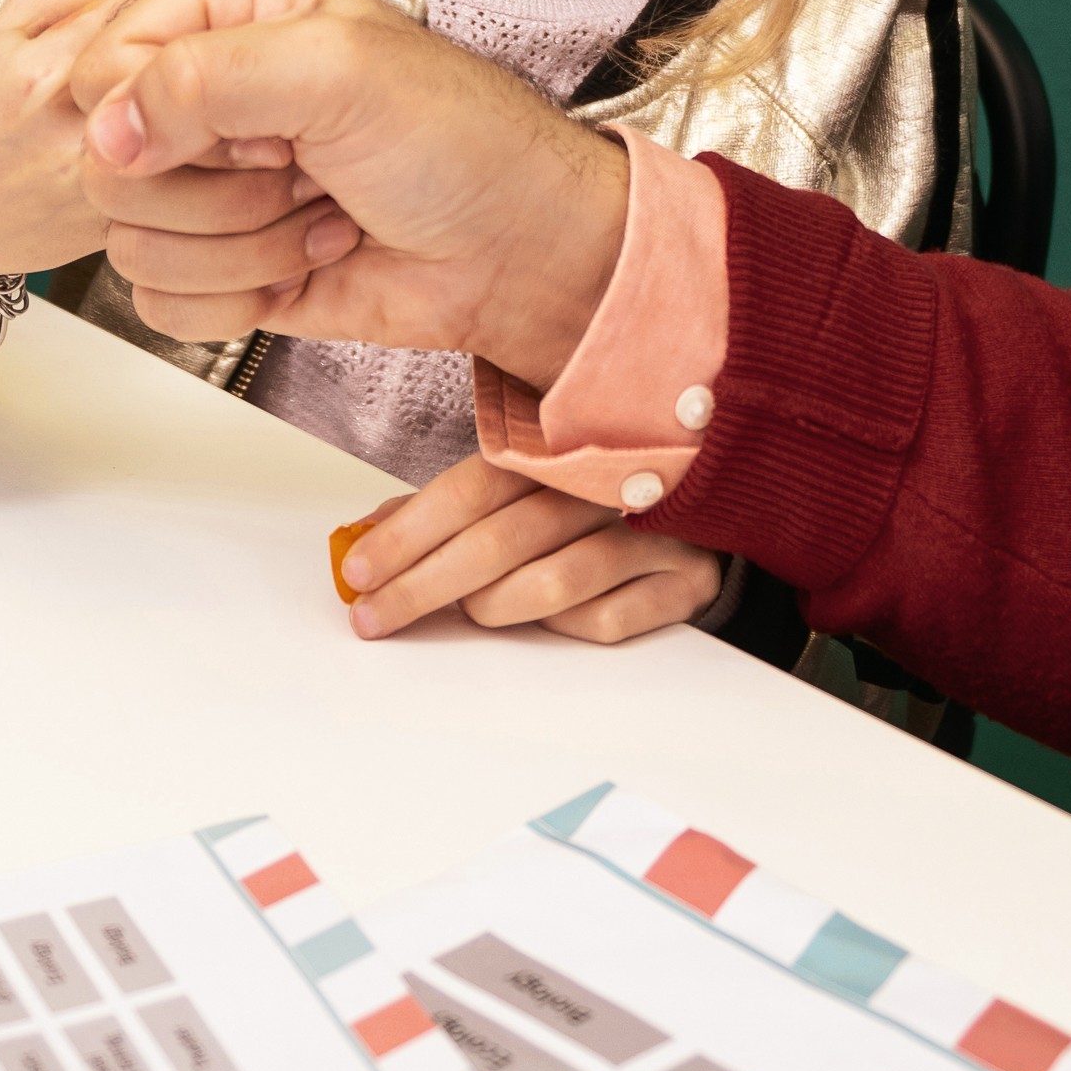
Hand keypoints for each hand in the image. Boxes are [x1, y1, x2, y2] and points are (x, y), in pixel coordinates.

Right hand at [0, 0, 144, 297]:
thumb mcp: (1, 32)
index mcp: (45, 72)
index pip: (140, 8)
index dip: (140, 11)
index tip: (129, 27)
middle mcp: (78, 129)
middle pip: (168, 64)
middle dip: (162, 57)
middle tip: (141, 67)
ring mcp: (101, 183)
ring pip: (179, 121)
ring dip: (173, 109)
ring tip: (145, 109)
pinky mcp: (117, 222)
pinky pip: (173, 175)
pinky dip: (168, 158)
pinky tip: (140, 154)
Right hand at [70, 0, 631, 379]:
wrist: (516, 249)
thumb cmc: (459, 141)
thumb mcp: (341, 72)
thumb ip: (208, 78)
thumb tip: (106, 132)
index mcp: (230, 9)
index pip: (104, 61)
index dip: (157, 110)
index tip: (254, 125)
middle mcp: (208, 88)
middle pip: (106, 161)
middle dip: (214, 188)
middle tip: (300, 169)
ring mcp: (209, 181)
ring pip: (132, 237)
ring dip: (240, 246)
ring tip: (319, 211)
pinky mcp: (217, 261)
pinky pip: (160, 299)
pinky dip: (238, 297)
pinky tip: (309, 258)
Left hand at [334, 453, 728, 644]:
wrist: (712, 509)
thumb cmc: (599, 501)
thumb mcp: (522, 486)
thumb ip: (450, 507)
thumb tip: (369, 532)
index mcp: (562, 443)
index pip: (471, 486)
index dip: (408, 532)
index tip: (358, 570)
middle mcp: (610, 480)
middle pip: (501, 540)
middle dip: (425, 585)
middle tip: (377, 616)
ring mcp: (654, 529)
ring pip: (552, 583)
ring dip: (494, 606)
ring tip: (470, 610)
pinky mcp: (685, 580)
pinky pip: (604, 620)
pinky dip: (563, 626)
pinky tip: (549, 616)